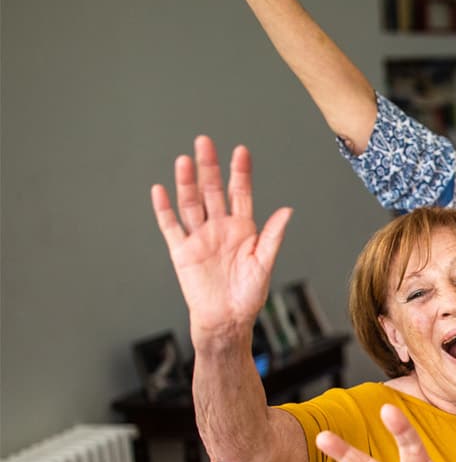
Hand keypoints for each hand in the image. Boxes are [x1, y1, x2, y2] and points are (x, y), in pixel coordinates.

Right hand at [151, 136, 291, 344]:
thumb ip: (272, 236)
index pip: (240, 193)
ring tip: (184, 160)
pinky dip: (164, 209)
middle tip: (204, 142)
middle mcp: (219, 228)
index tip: (241, 151)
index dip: (240, 172)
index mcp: (243, 228)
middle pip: (212, 191)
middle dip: (209, 167)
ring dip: (186, 182)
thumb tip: (287, 210)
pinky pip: (171, 226)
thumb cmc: (249, 295)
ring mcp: (199, 237)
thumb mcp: (264, 263)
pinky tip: (161, 190)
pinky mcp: (181, 251)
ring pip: (191, 203)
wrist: (227, 319)